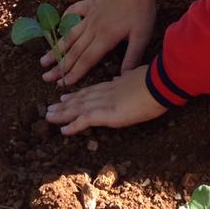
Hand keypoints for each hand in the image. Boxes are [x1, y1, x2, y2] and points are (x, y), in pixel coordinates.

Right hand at [41, 0, 155, 85]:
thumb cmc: (141, 10)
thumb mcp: (142, 35)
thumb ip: (132, 56)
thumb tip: (123, 77)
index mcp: (105, 38)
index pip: (86, 60)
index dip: (74, 73)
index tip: (63, 84)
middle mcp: (93, 28)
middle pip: (73, 51)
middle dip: (59, 66)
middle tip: (46, 78)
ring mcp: (89, 15)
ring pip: (69, 35)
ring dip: (56, 49)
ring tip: (43, 60)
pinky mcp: (90, 4)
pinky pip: (73, 12)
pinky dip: (65, 19)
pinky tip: (58, 26)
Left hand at [46, 65, 166, 133]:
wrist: (160, 84)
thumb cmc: (155, 81)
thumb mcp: (138, 77)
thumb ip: (127, 80)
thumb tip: (121, 79)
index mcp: (113, 85)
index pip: (90, 90)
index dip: (77, 94)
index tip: (65, 96)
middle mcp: (105, 93)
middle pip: (80, 99)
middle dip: (64, 105)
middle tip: (50, 109)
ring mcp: (104, 102)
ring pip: (78, 108)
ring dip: (62, 114)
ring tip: (49, 117)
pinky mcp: (106, 113)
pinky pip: (85, 120)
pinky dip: (73, 125)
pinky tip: (63, 131)